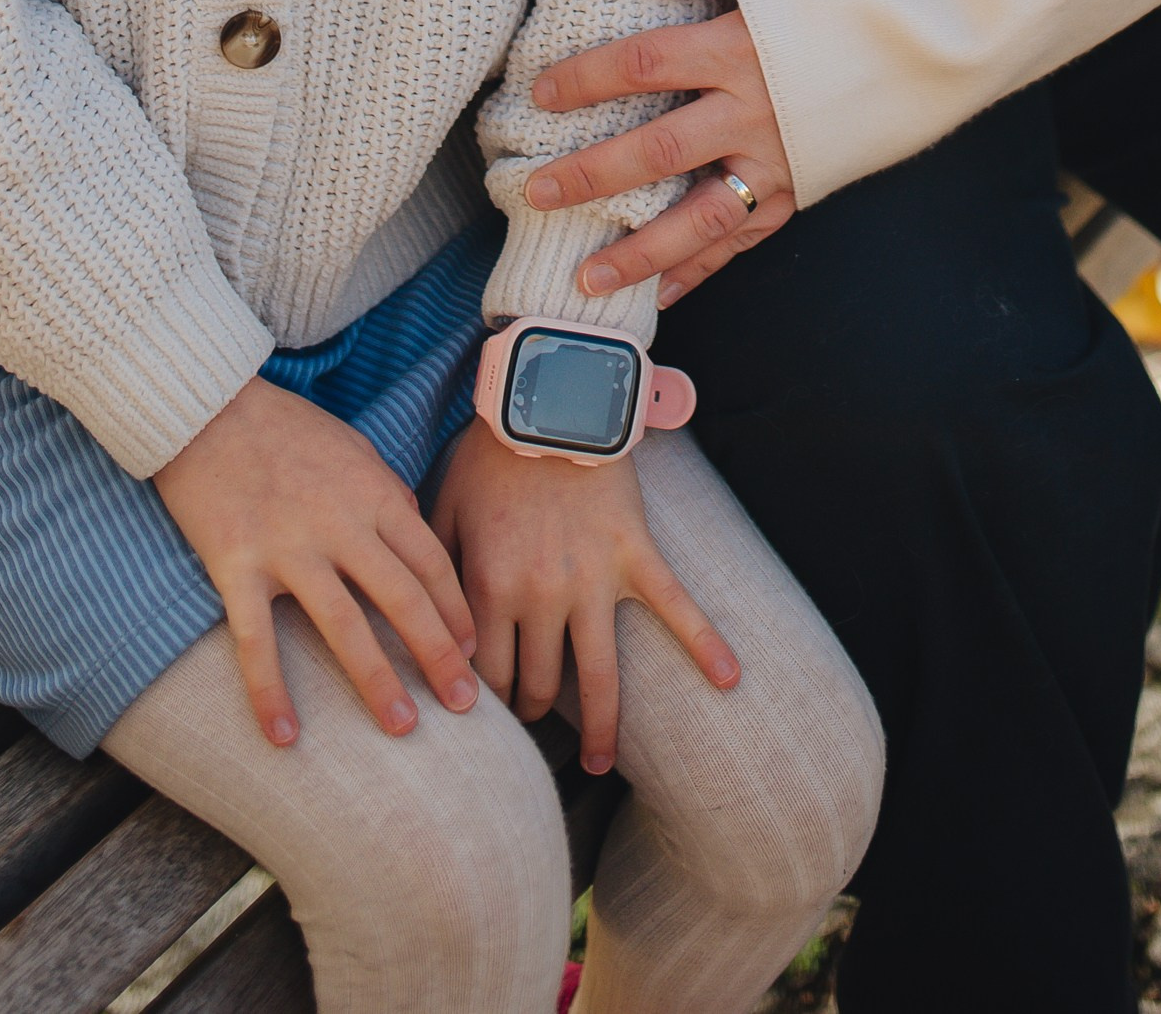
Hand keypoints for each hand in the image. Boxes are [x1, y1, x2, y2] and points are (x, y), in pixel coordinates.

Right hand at [158, 375, 477, 746]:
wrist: (206, 406)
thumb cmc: (284, 428)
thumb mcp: (353, 448)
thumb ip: (386, 493)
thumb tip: (415, 531)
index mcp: (373, 492)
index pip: (431, 561)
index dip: (456, 611)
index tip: (471, 652)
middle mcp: (340, 523)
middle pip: (403, 598)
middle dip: (439, 655)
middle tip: (467, 706)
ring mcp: (288, 546)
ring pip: (343, 625)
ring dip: (376, 680)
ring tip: (404, 728)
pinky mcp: (236, 564)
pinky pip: (256, 639)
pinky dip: (269, 691)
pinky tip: (285, 737)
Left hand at [430, 417, 735, 775]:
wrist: (549, 397)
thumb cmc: (489, 453)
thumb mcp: (444, 508)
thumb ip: (437, 576)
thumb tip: (432, 640)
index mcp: (493, 585)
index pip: (486, 675)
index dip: (483, 703)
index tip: (482, 719)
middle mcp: (545, 594)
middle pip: (538, 682)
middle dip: (530, 710)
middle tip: (531, 721)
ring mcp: (595, 578)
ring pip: (599, 674)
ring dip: (599, 726)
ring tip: (596, 764)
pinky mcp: (637, 554)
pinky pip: (677, 607)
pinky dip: (705, 645)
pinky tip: (728, 682)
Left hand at [525, 0, 794, 308]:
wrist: (934, 28)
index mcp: (739, 49)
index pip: (645, 65)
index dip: (589, 78)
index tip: (542, 92)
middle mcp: (754, 112)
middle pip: (657, 151)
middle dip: (591, 176)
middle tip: (536, 192)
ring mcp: (779, 159)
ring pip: (699, 219)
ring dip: (639, 253)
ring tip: (585, 279)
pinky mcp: (802, 188)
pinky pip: (743, 238)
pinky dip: (702, 269)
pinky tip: (662, 292)